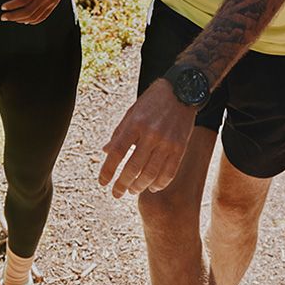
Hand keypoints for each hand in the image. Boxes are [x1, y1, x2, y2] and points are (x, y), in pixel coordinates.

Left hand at [0, 0, 75, 23]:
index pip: (22, 0)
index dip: (11, 5)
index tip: (3, 7)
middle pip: (26, 11)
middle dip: (13, 16)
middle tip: (3, 17)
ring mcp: (50, 2)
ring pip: (34, 16)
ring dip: (21, 19)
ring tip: (12, 19)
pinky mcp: (54, 5)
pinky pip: (42, 17)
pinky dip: (32, 21)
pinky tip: (25, 21)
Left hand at [98, 79, 195, 197]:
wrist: (182, 91)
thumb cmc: (152, 102)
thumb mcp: (132, 112)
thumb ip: (119, 133)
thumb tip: (105, 151)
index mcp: (135, 124)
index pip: (117, 152)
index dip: (108, 170)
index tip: (102, 182)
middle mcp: (151, 134)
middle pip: (133, 167)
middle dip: (122, 184)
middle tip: (116, 193)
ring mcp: (167, 142)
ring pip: (151, 173)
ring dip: (139, 186)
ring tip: (132, 190)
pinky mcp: (180, 148)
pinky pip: (169, 172)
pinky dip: (159, 183)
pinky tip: (152, 187)